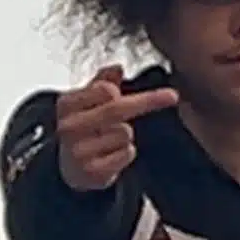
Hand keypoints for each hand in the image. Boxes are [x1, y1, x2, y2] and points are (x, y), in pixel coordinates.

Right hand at [55, 65, 177, 190]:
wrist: (70, 169)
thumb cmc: (83, 130)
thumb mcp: (87, 103)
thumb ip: (102, 82)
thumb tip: (118, 68)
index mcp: (67, 104)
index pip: (105, 89)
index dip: (125, 89)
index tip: (152, 90)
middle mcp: (69, 126)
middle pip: (117, 108)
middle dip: (148, 101)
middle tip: (172, 96)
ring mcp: (78, 150)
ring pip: (125, 133)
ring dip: (126, 136)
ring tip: (111, 141)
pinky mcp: (91, 171)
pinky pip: (127, 153)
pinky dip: (127, 153)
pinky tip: (112, 156)